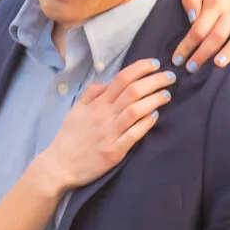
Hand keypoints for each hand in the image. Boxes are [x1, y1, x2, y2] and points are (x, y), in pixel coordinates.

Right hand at [31, 59, 175, 192]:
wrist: (59, 166)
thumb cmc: (69, 137)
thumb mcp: (75, 110)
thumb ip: (91, 93)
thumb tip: (108, 81)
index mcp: (96, 104)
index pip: (121, 79)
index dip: (140, 68)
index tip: (154, 63)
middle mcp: (104, 116)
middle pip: (133, 92)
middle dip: (154, 81)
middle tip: (170, 76)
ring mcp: (110, 134)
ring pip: (135, 111)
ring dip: (154, 100)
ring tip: (167, 94)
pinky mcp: (114, 152)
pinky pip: (133, 135)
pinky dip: (145, 124)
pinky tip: (155, 116)